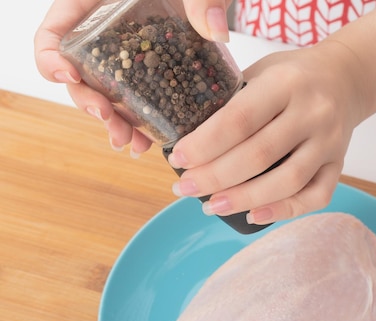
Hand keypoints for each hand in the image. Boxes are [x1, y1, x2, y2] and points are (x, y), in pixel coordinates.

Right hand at [34, 0, 231, 156]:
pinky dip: (139, 123)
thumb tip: (216, 31)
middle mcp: (107, 33)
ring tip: (133, 144)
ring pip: (107, 93)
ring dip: (114, 122)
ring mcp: (127, 56)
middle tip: (108, 119)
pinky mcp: (151, 72)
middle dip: (88, 102)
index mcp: (99, 4)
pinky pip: (136, 101)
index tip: (70, 76)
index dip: (50, 56)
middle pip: (79, 71)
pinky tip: (149, 143)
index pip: (56, 30)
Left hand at [167, 40, 366, 224]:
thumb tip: (191, 142)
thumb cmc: (293, 76)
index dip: (205, 144)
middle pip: (259, 155)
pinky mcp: (338, 164)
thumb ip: (234, 101)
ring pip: (286, 181)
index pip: (239, 119)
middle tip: (184, 188)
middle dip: (215, 177)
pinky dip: (283, 211)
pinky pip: (315, 196)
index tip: (178, 159)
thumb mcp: (262, 71)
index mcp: (285, 83)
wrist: (346, 78)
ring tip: (211, 206)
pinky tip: (254, 215)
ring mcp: (329, 142)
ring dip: (244, 199)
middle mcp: (312, 112)